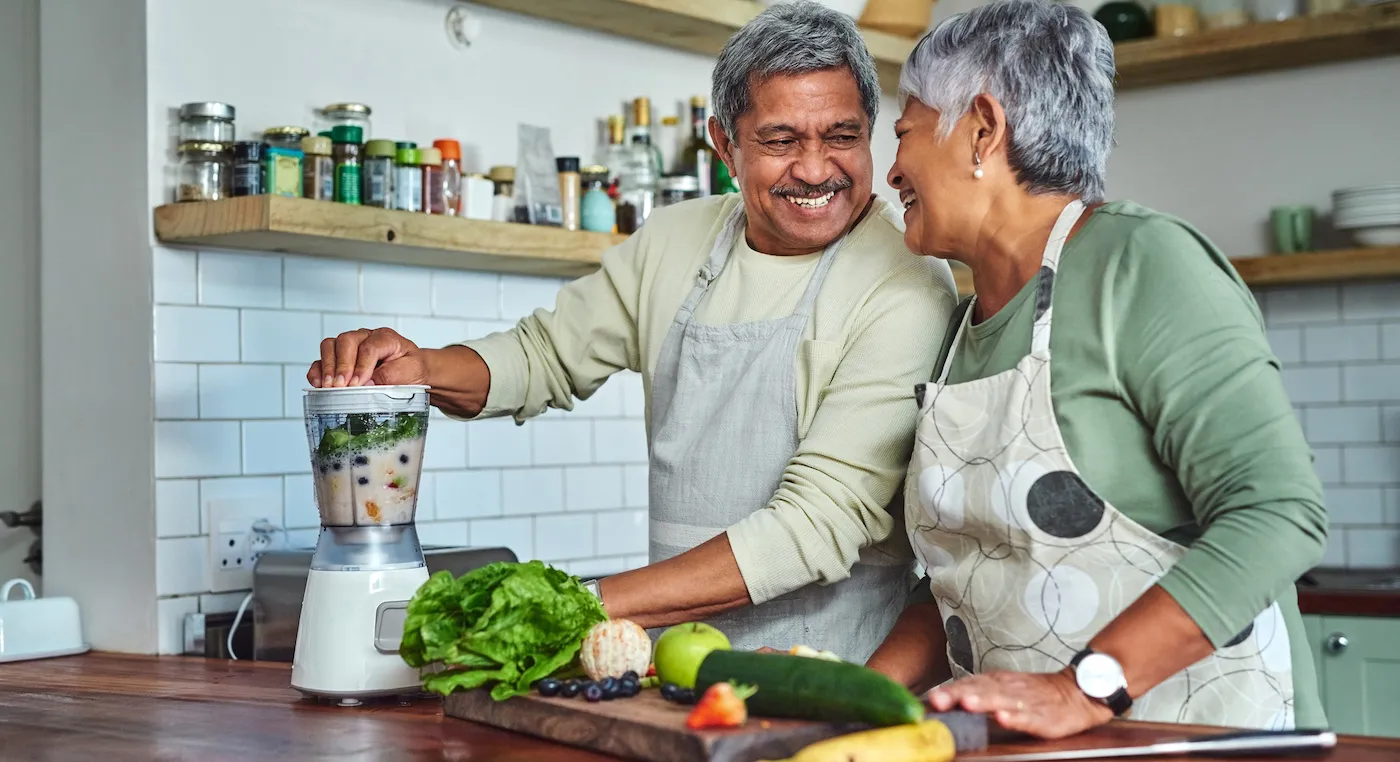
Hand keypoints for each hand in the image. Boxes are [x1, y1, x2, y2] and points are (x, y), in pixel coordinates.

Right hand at [307, 328, 425, 387]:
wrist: (412, 372)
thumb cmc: (411, 369)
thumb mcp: (410, 372)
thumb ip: (390, 375)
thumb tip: (366, 384)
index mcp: (385, 337)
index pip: (369, 347)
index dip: (362, 366)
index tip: (358, 384)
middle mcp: (364, 337)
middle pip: (346, 341)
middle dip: (342, 365)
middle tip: (341, 386)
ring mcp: (350, 346)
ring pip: (330, 346)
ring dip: (327, 367)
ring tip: (330, 386)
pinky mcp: (339, 359)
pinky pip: (321, 360)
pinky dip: (317, 371)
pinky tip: (319, 384)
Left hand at [925, 670, 1112, 739]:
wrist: (1075, 692)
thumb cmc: (1034, 693)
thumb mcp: (1002, 689)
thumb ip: (975, 693)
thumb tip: (941, 701)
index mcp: (995, 681)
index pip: (967, 683)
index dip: (948, 690)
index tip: (930, 697)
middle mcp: (1007, 688)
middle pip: (979, 689)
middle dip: (958, 694)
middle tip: (939, 700)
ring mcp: (1024, 701)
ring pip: (1000, 699)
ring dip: (982, 701)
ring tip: (967, 703)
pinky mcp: (1042, 716)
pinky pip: (1027, 715)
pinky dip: (1015, 716)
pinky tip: (1003, 718)